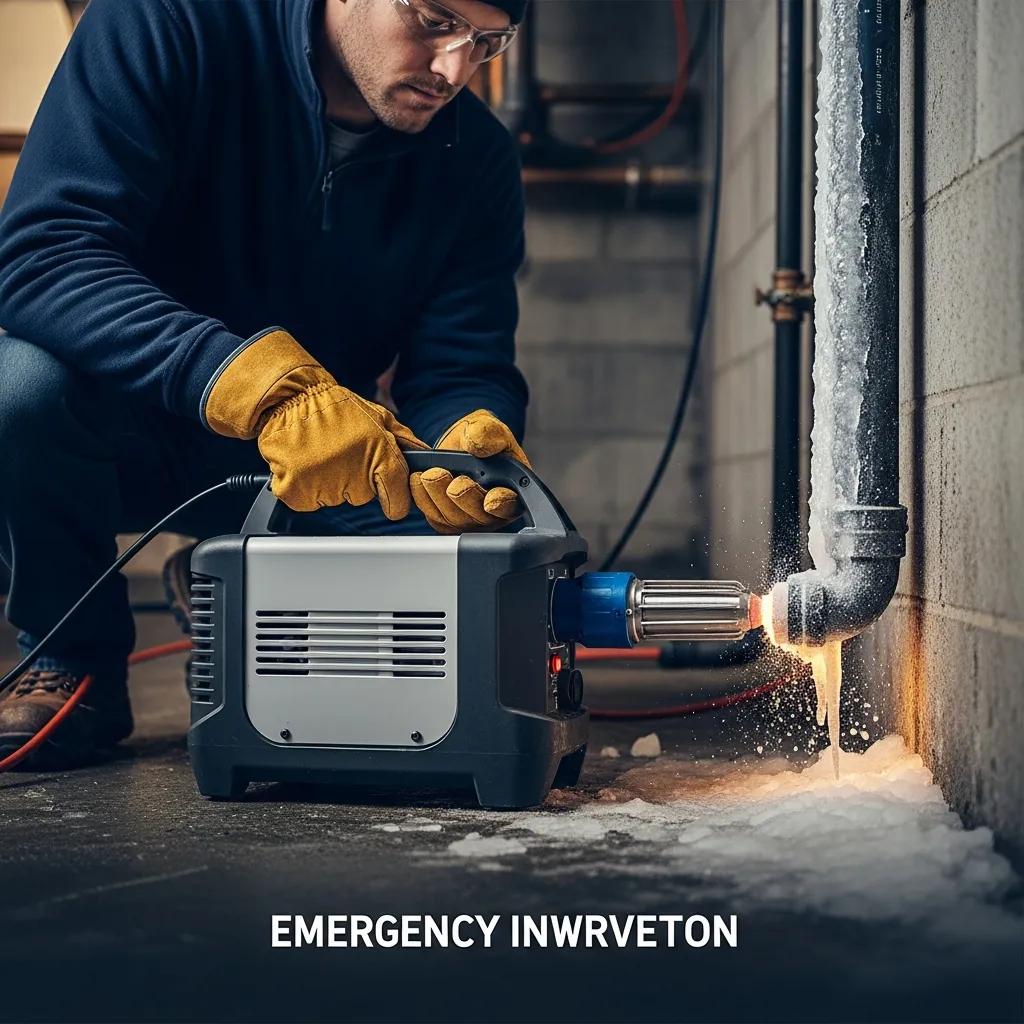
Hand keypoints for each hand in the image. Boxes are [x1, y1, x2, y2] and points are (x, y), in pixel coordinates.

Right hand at [203, 329, 428, 515]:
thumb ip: (405, 442)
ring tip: (321, 454)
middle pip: (362, 497)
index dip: (394, 500)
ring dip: (329, 483)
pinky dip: (305, 488)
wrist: (289, 398)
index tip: (391, 500)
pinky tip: (305, 463)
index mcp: (378, 452)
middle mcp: (352, 470)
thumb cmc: (336, 408)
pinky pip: (308, 502)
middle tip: (340, 454)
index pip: (397, 498)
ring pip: (334, 499)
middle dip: (354, 480)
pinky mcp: (296, 491)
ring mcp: (323, 482)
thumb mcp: (379, 417)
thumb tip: (428, 459)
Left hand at [411, 409, 528, 533]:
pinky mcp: (446, 519)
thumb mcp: (486, 426)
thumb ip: (488, 432)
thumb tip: (478, 444)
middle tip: (448, 479)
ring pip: (454, 520)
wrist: (455, 445)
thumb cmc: (478, 438)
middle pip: (479, 516)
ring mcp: (469, 518)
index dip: (501, 504)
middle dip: (463, 498)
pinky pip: (435, 517)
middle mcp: (492, 510)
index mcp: (511, 488)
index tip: (490, 501)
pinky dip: (424, 500)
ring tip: (427, 475)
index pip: (510, 503)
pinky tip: (418, 481)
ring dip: (438, 497)